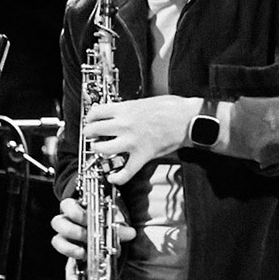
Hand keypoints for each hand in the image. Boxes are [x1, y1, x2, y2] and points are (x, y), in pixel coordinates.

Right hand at [50, 195, 137, 266]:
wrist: (104, 242)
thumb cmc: (105, 227)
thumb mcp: (113, 225)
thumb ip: (119, 228)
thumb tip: (130, 233)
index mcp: (77, 211)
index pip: (67, 205)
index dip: (74, 211)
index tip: (85, 218)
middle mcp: (68, 225)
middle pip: (58, 222)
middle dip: (72, 230)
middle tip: (85, 236)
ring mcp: (67, 242)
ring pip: (57, 241)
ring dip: (69, 248)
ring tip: (82, 253)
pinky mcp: (70, 260)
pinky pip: (66, 268)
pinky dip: (71, 274)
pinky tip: (77, 278)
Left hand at [81, 94, 196, 184]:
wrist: (188, 119)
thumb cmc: (172, 108)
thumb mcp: (145, 101)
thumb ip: (129, 108)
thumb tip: (118, 111)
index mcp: (126, 109)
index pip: (97, 112)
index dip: (90, 117)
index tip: (90, 120)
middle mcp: (125, 125)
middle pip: (94, 130)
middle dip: (89, 133)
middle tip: (91, 135)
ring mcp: (132, 142)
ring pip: (103, 149)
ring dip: (98, 150)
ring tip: (100, 149)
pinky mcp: (142, 156)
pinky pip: (125, 172)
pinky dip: (117, 178)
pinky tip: (112, 177)